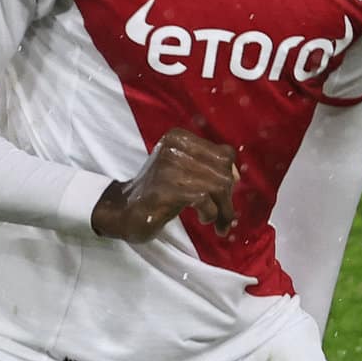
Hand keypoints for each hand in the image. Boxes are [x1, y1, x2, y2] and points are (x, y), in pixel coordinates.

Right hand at [91, 128, 237, 241]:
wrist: (123, 210)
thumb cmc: (157, 191)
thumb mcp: (181, 168)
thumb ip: (208, 166)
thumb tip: (238, 175)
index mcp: (179, 137)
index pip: (224, 154)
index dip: (229, 176)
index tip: (223, 194)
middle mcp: (175, 147)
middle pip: (224, 171)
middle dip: (228, 196)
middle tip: (223, 213)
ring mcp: (171, 168)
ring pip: (219, 187)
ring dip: (224, 210)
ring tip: (219, 223)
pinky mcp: (170, 190)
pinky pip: (206, 201)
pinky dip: (211, 214)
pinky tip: (204, 219)